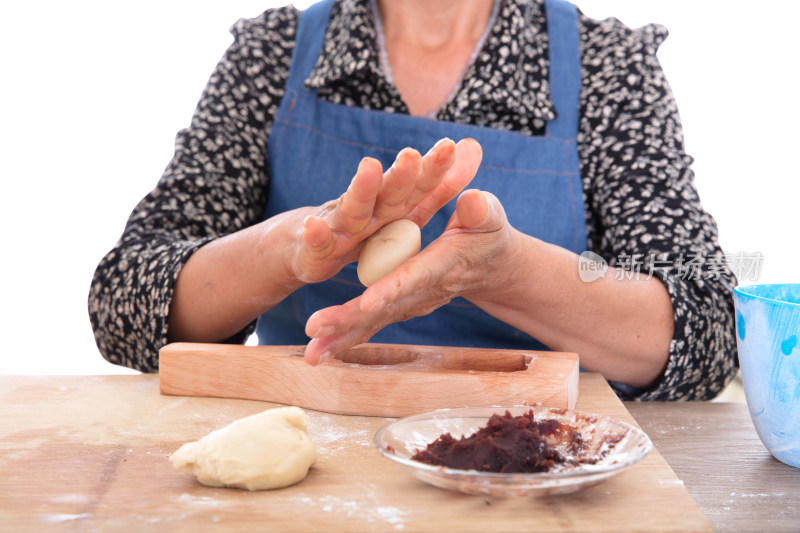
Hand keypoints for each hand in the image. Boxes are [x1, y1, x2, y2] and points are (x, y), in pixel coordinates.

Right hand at [284, 138, 482, 284]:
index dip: (432, 168)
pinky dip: (314, 234)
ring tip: (369, 167)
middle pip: (387, 192)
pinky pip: (316, 244)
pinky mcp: (314, 250)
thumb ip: (440, 185)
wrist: (309, 243)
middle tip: (412, 154)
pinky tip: (312, 224)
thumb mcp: (405, 210)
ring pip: (351, 208)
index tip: (450, 146)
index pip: (417, 184)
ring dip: (361, 189)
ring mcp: (339, 227)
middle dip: (399, 174)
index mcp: (392, 204)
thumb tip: (475, 146)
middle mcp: (367, 210)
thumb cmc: (365, 225)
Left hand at [304, 189, 520, 364]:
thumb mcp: (489, 217)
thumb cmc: (488, 234)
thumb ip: (481, 211)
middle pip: (385, 308)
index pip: (416, 276)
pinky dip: (344, 339)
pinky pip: (371, 325)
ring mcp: (411, 303)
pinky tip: (318, 351)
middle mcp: (423, 290)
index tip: (368, 300)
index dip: (393, 288)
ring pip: (373, 322)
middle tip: (317, 329)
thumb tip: (473, 199)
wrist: (490, 267)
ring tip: (310, 354)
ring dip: (341, 338)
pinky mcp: (400, 307)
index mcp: (444, 264)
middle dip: (350, 319)